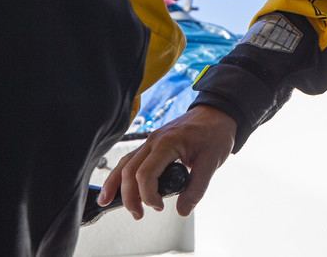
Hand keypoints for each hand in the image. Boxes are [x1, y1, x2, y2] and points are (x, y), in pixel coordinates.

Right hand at [97, 104, 236, 218]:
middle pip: (129, 170)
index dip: (148, 195)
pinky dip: (120, 173)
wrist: (217, 112)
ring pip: (124, 163)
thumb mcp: (212, 162)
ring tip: (109, 202)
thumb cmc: (215, 132)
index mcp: (168, 142)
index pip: (145, 173)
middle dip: (129, 196)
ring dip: (116, 185)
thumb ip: (197, 188)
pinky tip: (115, 186)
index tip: (158, 207)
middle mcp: (154, 140)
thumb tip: (182, 210)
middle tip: (138, 214)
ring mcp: (151, 140)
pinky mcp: (152, 144)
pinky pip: (131, 159)